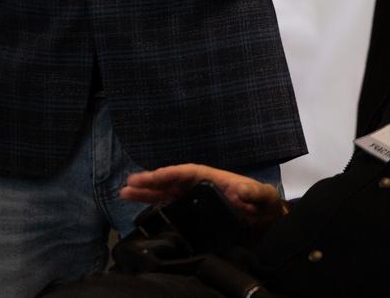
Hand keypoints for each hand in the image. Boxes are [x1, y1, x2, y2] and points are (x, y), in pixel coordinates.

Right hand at [120, 163, 284, 231]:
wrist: (264, 217)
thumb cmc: (262, 202)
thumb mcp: (262, 195)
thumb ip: (254, 192)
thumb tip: (242, 189)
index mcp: (212, 176)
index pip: (187, 172)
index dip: (169, 174)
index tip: (153, 176)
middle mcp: (199, 184)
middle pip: (171, 181)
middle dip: (150, 182)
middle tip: (128, 183)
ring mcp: (194, 196)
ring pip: (165, 192)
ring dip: (146, 192)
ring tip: (124, 192)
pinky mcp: (192, 209)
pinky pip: (170, 204)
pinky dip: (154, 204)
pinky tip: (139, 205)